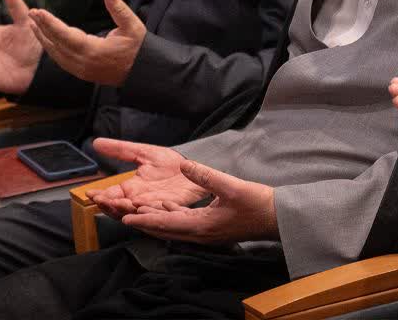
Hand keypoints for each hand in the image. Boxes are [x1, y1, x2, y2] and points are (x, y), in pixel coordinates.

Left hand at [28, 0, 144, 85]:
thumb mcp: (132, 26)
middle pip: (56, 44)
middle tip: (31, 13)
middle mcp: (83, 62)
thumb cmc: (138, 48)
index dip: (50, 23)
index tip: (38, 12)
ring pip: (56, 54)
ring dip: (43, 39)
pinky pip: (61, 61)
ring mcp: (81, 70)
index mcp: (93, 50)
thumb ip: (119, 9)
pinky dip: (51, 49)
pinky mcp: (82, 73)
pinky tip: (46, 40)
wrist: (142, 73)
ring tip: (33, 24)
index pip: (65, 35)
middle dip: (42, 28)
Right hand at [88, 139, 208, 218]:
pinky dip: (148, 210)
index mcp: (132, 188)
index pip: (112, 195)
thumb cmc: (170, 163)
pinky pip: (158, 211)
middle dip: (110, 205)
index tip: (90, 193)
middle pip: (121, 208)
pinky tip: (139, 205)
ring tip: (117, 203)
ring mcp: (156, 204)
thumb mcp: (143, 152)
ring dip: (125, 209)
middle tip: (101, 200)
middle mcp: (141, 199)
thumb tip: (96, 143)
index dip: (101, 196)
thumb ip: (121, 150)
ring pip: (136, 212)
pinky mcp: (172, 206)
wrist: (195, 167)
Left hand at [121, 160, 277, 243]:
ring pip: (172, 228)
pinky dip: (169, 217)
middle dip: (142, 222)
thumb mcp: (232, 186)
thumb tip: (185, 164)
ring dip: (154, 220)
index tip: (124, 218)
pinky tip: (164, 207)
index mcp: (202, 226)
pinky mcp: (211, 229)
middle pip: (164, 230)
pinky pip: (183, 224)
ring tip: (135, 211)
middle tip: (120, 215)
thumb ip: (206, 176)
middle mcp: (200, 234)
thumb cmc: (258, 204)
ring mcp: (205, 234)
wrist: (277, 218)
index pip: (166, 224)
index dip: (144, 220)